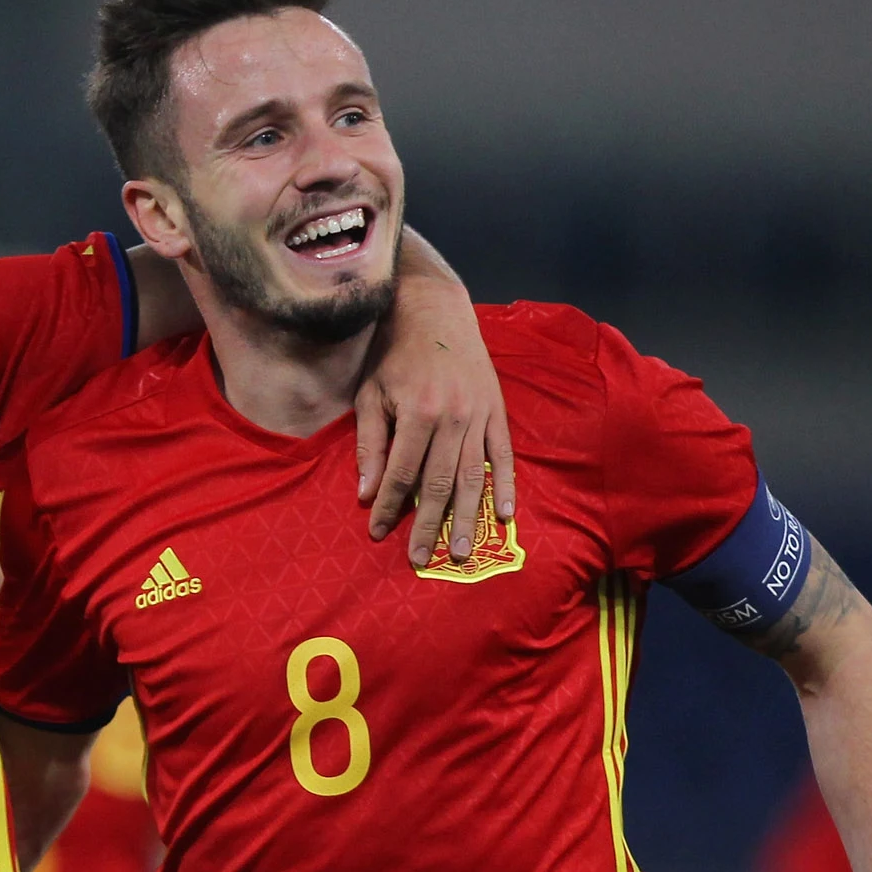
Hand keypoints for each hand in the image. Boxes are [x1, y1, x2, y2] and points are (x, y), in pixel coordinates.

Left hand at [357, 280, 511, 557]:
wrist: (435, 310)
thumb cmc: (394, 354)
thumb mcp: (370, 394)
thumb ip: (369, 444)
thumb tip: (366, 494)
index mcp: (417, 414)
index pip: (402, 474)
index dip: (389, 507)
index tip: (377, 534)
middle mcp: (452, 418)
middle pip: (439, 483)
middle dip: (429, 525)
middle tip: (421, 560)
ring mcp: (479, 416)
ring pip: (474, 477)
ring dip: (468, 518)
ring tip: (463, 553)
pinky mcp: (497, 411)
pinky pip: (503, 456)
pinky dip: (506, 486)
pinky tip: (505, 516)